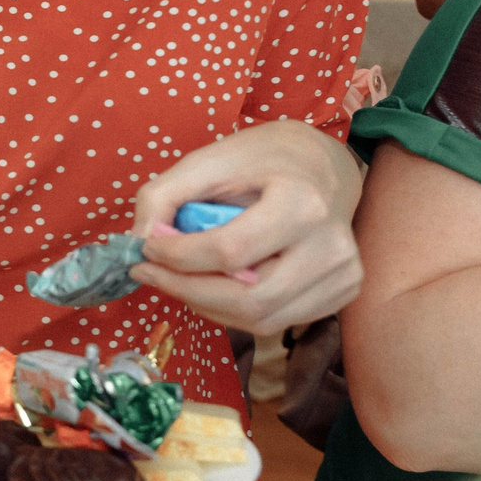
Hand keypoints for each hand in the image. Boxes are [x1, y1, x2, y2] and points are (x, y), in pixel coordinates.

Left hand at [129, 119, 362, 334]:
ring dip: (206, 306)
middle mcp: (331, 246)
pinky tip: (215, 285)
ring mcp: (343, 274)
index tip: (146, 247)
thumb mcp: (207, 161)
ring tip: (178, 279)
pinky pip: (277, 321)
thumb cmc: (262, 159)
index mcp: (300, 203)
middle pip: (247, 297)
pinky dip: (234, 312)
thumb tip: (136, 243)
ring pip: (260, 319)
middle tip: (149, 274)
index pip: (230, 251)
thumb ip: (162, 196)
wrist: (324, 164)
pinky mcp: (343, 291)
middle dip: (185, 290)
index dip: (177, 257)